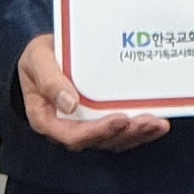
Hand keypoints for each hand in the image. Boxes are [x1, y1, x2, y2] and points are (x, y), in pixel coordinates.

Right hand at [16, 34, 168, 151]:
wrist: (47, 53)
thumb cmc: (39, 58)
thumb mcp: (36, 60)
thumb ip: (49, 81)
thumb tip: (69, 103)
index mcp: (46, 118)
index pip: (72, 134)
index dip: (97, 131)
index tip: (119, 120)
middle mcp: (67, 128)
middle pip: (98, 140)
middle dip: (124, 133)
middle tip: (146, 121)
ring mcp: (85, 126)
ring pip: (113, 139)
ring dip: (136, 134)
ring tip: (157, 123)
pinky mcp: (100, 120)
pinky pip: (120, 132)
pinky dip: (140, 130)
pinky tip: (157, 124)